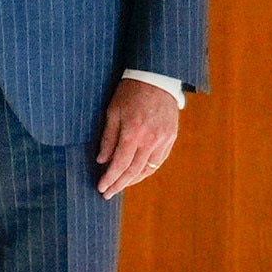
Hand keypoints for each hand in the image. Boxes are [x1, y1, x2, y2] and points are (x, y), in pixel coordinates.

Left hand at [93, 76, 183, 201]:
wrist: (157, 78)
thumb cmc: (130, 92)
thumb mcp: (113, 111)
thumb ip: (108, 138)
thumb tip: (102, 161)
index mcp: (133, 133)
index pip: (119, 164)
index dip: (109, 178)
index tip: (101, 188)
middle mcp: (150, 140)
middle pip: (133, 171)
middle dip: (119, 184)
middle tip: (108, 194)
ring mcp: (163, 140)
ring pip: (147, 169)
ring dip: (133, 181)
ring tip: (120, 186)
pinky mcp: (171, 138)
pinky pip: (158, 161)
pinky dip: (147, 170)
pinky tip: (138, 174)